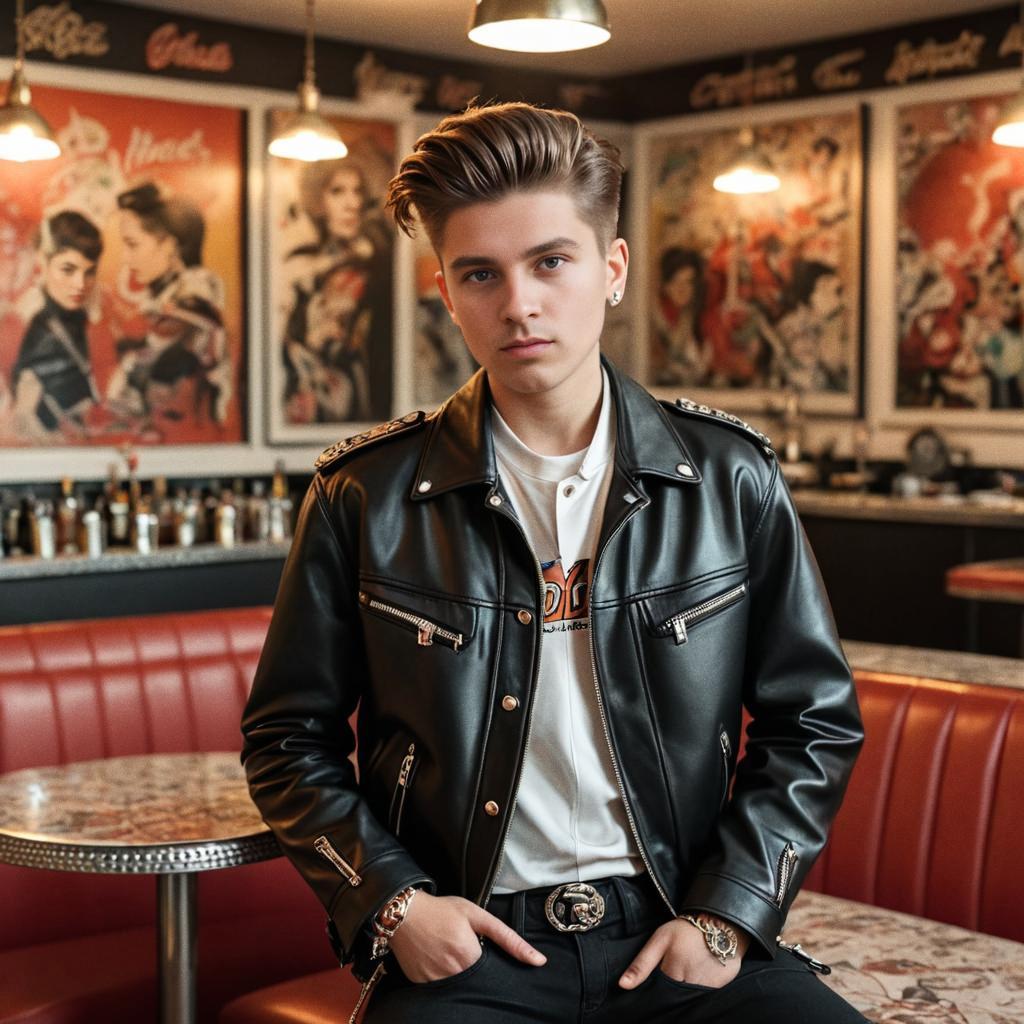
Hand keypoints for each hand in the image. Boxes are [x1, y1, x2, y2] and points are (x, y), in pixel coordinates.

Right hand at [388, 891, 546, 982]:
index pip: (493, 974)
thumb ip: (509, 939)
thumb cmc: (442, 911)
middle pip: (476, 982)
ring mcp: (435, 982)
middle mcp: (453, 974)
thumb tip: (538, 960)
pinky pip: (440, 989)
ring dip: (460, 975)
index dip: (491, 964)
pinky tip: (439, 960)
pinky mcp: (421, 985)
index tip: (484, 952)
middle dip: (476, 970)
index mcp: (470, 957)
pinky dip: (444, 978)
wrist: (404, 914)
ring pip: (459, 988)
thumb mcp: (478, 916)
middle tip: (464, 950)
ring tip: (450, 953)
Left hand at [618, 916, 750, 989]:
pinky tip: (701, 975)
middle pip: (675, 998)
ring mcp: (706, 989)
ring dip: (687, 990)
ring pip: (689, 999)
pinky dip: (702, 989)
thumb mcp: (659, 940)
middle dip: (673, 989)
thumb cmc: (686, 930)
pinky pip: (705, 997)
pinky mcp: (720, 989)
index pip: (659, 993)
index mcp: (672, 974)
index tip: (663, 975)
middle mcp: (689, 985)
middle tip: (678, 969)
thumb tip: (623, 985)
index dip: (659, 987)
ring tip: (689, 970)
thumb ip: (641, 964)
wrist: (718, 923)